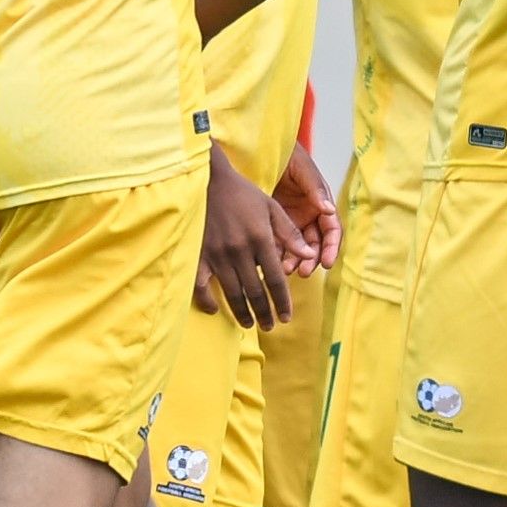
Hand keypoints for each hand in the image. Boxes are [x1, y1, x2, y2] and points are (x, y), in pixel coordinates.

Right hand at [198, 154, 294, 328]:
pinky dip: (207, 300)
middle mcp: (240, 250)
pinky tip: (215, 309)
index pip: (275, 279)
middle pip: (255, 292)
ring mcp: (217, 254)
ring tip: (249, 324)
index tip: (286, 317)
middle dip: (265, 313)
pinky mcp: (198, 254)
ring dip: (242, 313)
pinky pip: (200, 285)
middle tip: (270, 326)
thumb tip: (308, 255)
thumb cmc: (243, 194)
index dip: (282, 302)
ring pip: (232, 293)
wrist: (208, 180)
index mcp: (261, 239)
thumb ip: (290, 234)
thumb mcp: (271, 208)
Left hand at [272, 139, 339, 273]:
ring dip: (294, 261)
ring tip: (285, 270)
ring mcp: (291, 221)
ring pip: (296, 248)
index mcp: (321, 205)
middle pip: (314, 245)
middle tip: (303, 272)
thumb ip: (315, 189)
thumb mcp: (304, 170)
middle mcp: (309, 216)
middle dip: (311, 259)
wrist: (263, 150)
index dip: (331, 247)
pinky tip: (270, 263)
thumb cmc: (289, 156)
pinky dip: (276, 254)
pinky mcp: (273, 224)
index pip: (331, 231)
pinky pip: (277, 243)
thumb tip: (329, 209)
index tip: (328, 263)